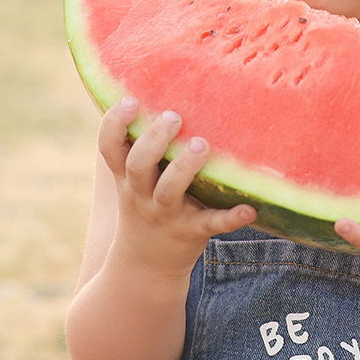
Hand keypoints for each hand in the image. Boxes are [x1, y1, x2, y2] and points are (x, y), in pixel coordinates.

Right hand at [97, 97, 254, 284]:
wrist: (144, 268)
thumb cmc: (144, 207)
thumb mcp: (130, 181)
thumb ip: (137, 146)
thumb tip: (151, 91)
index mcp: (127, 178)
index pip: (109, 148)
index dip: (114, 124)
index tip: (128, 101)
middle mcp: (142, 195)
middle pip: (138, 164)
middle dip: (154, 139)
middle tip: (174, 117)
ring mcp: (167, 215)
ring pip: (169, 191)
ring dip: (184, 167)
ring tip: (201, 144)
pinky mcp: (192, 233)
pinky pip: (212, 224)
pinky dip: (230, 217)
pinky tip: (249, 208)